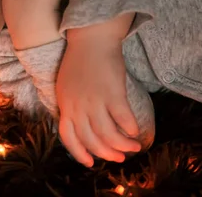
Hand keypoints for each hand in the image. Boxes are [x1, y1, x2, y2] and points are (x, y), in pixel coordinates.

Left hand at [56, 21, 140, 166]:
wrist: (91, 39)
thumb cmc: (80, 61)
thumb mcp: (66, 86)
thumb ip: (71, 105)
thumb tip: (81, 125)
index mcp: (65, 104)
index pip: (68, 137)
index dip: (79, 153)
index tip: (91, 162)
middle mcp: (78, 106)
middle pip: (91, 139)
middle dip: (106, 153)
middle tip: (118, 158)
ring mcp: (95, 100)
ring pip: (108, 134)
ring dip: (122, 145)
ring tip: (132, 147)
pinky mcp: (113, 93)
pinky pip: (123, 119)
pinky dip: (130, 128)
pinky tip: (135, 130)